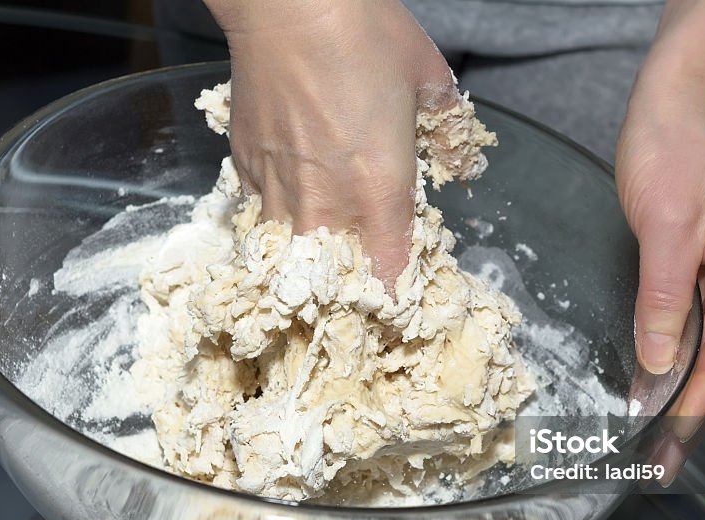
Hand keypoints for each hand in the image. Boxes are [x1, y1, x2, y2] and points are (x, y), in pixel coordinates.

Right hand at [203, 0, 457, 287]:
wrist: (287, 2)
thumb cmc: (364, 34)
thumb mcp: (430, 79)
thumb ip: (449, 131)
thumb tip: (459, 158)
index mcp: (379, 193)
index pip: (389, 278)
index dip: (396, 300)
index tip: (402, 304)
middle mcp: (326, 204)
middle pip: (335, 284)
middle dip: (352, 292)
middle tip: (363, 286)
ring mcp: (279, 190)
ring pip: (293, 258)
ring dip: (312, 264)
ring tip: (325, 260)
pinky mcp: (245, 168)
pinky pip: (264, 218)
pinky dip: (281, 223)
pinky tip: (294, 209)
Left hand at [616, 71, 704, 452]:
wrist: (677, 100)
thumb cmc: (678, 144)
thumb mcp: (667, 222)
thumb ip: (663, 296)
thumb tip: (659, 363)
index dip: (697, 400)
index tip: (670, 440)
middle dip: (687, 409)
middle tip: (657, 461)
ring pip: (703, 344)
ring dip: (677, 389)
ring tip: (650, 438)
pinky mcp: (704, 265)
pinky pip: (689, 321)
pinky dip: (670, 356)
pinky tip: (654, 386)